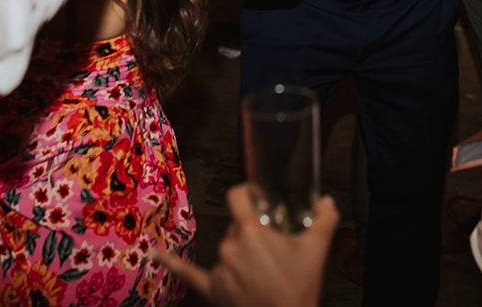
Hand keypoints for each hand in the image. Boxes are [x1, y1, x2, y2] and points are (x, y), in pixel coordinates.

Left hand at [155, 186, 338, 306]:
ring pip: (227, 249)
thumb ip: (325, 218)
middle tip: (274, 247)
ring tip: (264, 270)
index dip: (246, 191)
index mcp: (251, 232)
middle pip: (237, 226)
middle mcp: (230, 247)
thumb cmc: (299, 289)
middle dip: (253, 231)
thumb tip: (327, 201)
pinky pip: (188, 273)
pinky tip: (154, 253)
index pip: (238, 196)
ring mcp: (218, 269)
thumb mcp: (317, 249)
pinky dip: (170, 263)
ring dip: (241, 252)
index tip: (254, 194)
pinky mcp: (211, 290)